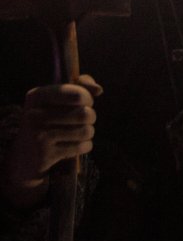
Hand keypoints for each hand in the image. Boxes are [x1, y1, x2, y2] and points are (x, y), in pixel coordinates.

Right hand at [1, 75, 101, 207]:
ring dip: (88, 132)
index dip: (87, 98)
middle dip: (90, 117)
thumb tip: (98, 89)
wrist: (25, 153)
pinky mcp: (46, 155)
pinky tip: (74, 144)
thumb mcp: (57, 97)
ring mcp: (39, 136)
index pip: (78, 95)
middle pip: (85, 114)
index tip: (84, 102)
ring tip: (78, 132)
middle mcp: (35, 115)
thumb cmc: (49, 118)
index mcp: (37, 96)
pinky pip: (83, 147)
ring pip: (86, 131)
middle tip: (82, 119)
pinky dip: (85, 145)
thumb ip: (81, 85)